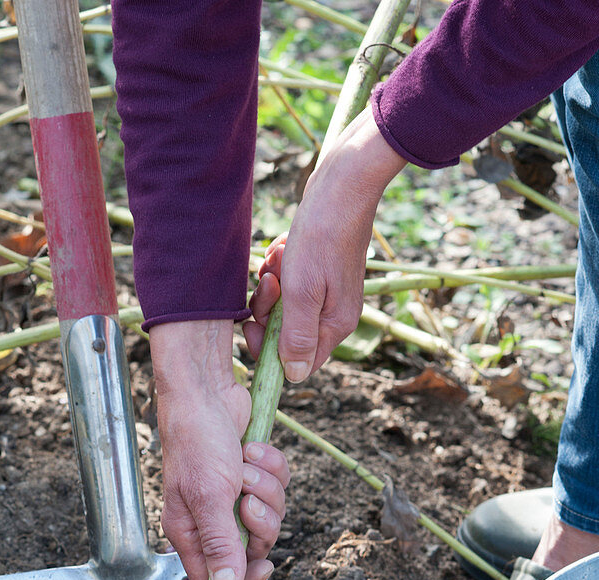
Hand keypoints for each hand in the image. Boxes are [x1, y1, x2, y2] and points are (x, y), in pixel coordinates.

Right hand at [151, 319, 289, 579]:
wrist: (208, 390)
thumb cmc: (196, 440)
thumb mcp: (209, 497)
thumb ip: (220, 545)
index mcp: (190, 533)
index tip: (264, 567)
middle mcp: (212, 520)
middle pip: (254, 548)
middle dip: (260, 521)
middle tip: (248, 498)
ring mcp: (234, 498)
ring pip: (271, 516)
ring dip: (267, 487)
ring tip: (246, 464)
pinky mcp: (253, 476)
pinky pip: (279, 487)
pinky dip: (272, 466)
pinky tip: (253, 448)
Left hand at [244, 108, 405, 378]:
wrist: (343, 184)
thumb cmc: (323, 236)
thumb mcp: (303, 292)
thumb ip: (296, 337)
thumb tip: (292, 377)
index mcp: (334, 325)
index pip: (298, 362)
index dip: (270, 349)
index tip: (255, 324)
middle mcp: (333, 314)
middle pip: (286, 333)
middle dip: (268, 309)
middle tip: (269, 280)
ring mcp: (327, 292)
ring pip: (283, 306)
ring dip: (271, 284)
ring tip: (277, 258)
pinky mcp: (318, 271)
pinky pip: (287, 283)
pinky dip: (279, 268)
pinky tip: (282, 247)